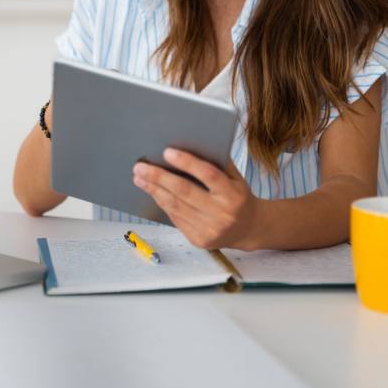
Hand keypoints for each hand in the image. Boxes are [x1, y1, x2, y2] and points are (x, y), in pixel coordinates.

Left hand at [133, 147, 259, 249]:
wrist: (248, 229)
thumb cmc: (237, 197)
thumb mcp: (235, 178)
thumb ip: (216, 164)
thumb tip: (186, 146)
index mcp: (233, 194)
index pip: (208, 174)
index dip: (187, 163)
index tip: (167, 152)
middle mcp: (222, 213)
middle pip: (184, 191)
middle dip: (159, 177)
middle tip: (140, 166)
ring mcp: (210, 229)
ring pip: (175, 206)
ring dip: (154, 190)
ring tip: (140, 178)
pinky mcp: (199, 240)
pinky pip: (175, 218)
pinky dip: (162, 203)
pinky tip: (153, 192)